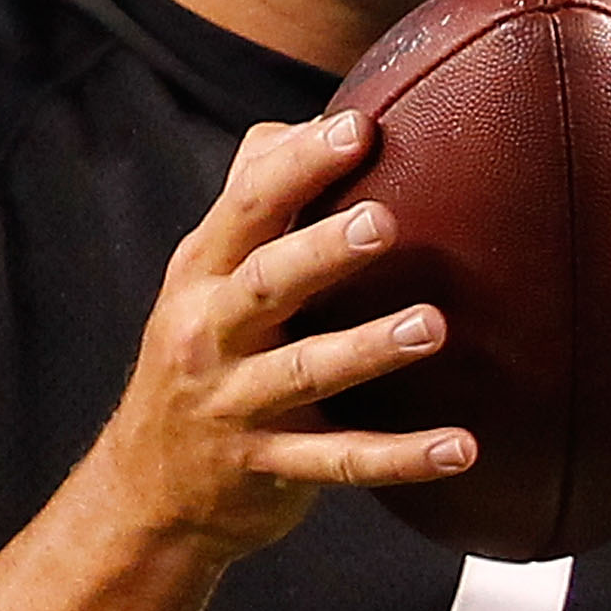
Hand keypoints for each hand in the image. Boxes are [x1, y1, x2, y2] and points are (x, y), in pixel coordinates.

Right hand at [92, 109, 476, 554]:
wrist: (147, 490)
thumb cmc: (203, 354)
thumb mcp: (206, 277)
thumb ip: (255, 198)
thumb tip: (318, 121)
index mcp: (202, 274)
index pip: (247, 207)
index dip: (299, 165)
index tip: (359, 128)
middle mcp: (211, 334)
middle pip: (265, 285)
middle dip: (322, 251)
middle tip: (386, 221)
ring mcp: (237, 406)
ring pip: (304, 375)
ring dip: (367, 350)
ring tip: (432, 327)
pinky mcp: (269, 468)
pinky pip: (340, 462)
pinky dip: (402, 458)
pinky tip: (463, 448)